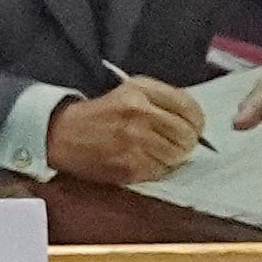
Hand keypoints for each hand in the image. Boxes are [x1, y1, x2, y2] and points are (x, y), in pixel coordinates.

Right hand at [45, 78, 207, 190]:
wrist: (64, 134)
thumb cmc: (100, 113)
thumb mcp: (129, 90)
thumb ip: (161, 98)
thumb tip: (193, 118)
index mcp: (140, 92)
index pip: (188, 107)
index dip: (197, 119)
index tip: (196, 125)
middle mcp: (139, 115)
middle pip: (187, 134)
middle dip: (189, 140)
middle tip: (183, 142)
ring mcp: (134, 143)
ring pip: (177, 155)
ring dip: (176, 156)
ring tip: (164, 151)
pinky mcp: (129, 167)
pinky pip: (161, 171)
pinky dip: (161, 168)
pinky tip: (150, 160)